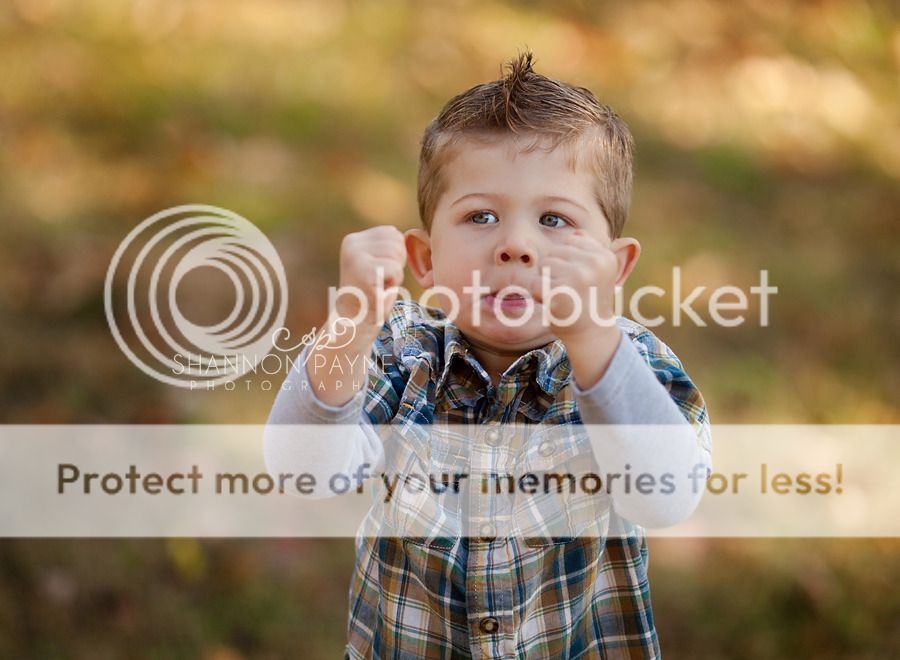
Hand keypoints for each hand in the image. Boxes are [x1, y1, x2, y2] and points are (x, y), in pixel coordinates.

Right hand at [334, 225, 406, 330]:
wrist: (354, 321)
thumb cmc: (372, 292)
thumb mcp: (377, 262)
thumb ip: (389, 246)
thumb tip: (415, 234)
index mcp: (354, 240)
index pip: (392, 233)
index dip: (395, 255)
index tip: (380, 272)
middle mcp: (352, 245)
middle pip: (397, 242)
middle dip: (397, 263)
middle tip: (380, 280)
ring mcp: (356, 258)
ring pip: (397, 255)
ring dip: (396, 275)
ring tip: (379, 285)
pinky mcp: (364, 272)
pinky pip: (395, 270)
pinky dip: (393, 284)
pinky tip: (379, 291)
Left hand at [527, 229, 618, 343]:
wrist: (591, 334)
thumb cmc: (589, 301)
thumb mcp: (598, 271)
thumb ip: (588, 250)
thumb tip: (575, 233)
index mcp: (604, 255)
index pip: (570, 241)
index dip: (566, 260)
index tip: (579, 280)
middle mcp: (594, 263)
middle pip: (554, 253)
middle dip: (554, 272)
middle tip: (569, 291)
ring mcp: (578, 278)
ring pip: (543, 266)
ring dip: (545, 283)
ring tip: (561, 297)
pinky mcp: (560, 294)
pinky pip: (535, 284)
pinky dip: (538, 295)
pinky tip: (553, 305)